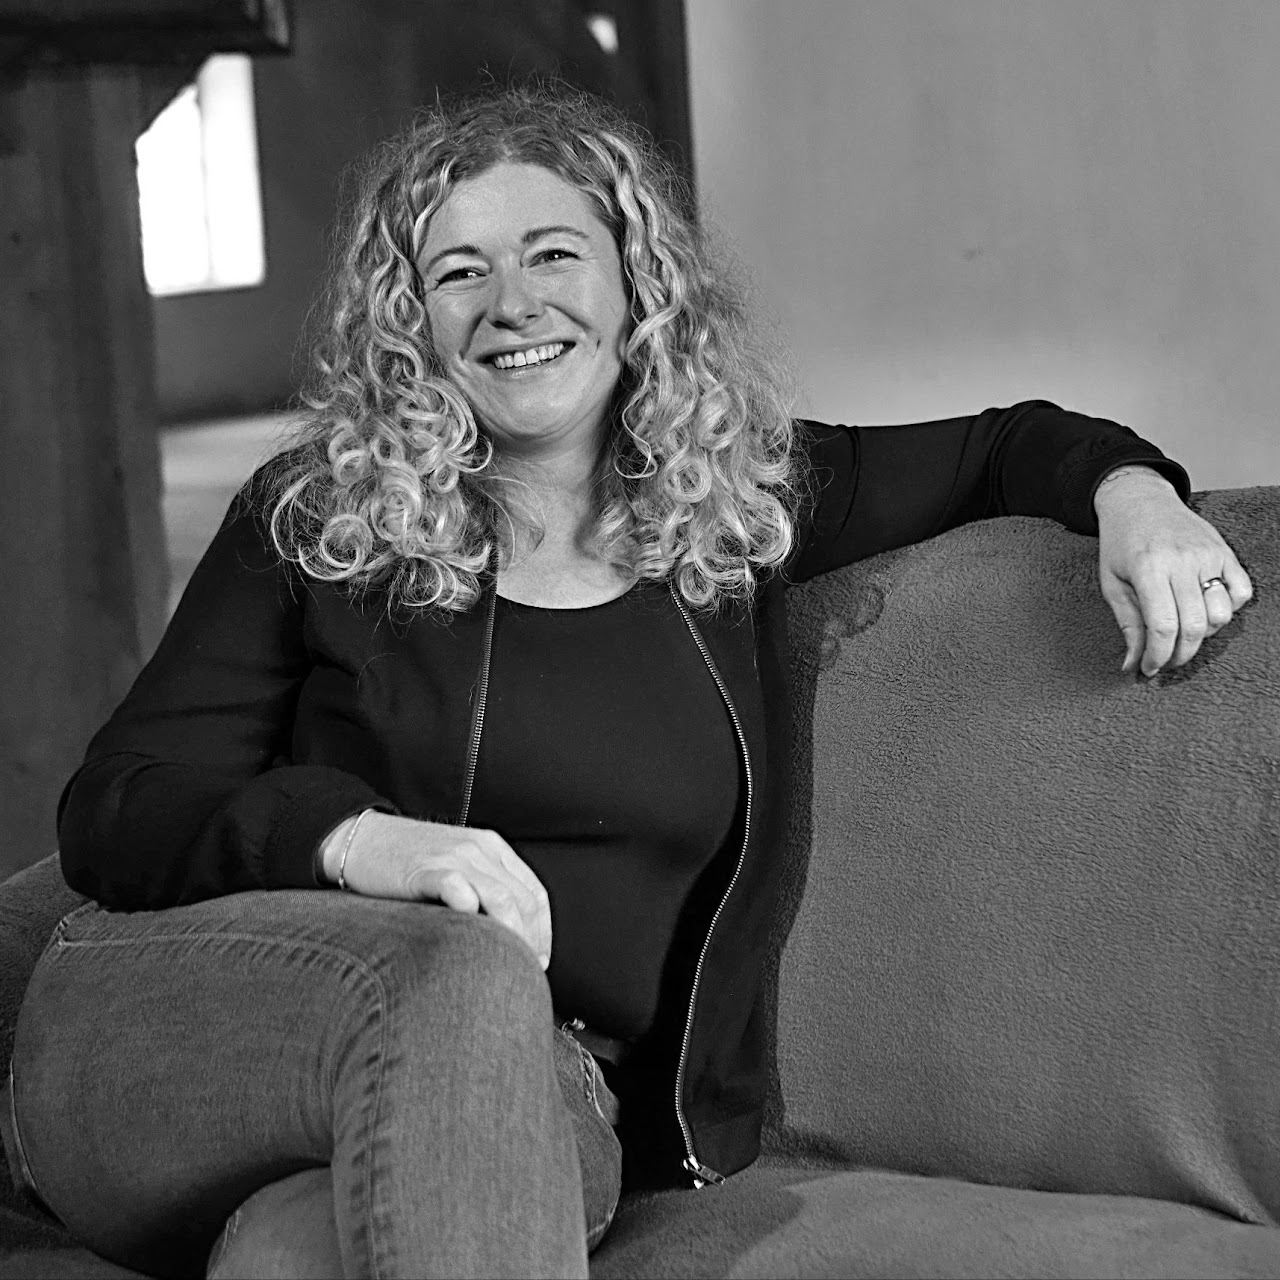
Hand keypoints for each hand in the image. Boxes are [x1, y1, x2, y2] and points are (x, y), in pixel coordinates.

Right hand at [321, 812, 551, 968]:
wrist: (361, 839)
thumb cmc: (407, 860)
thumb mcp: (457, 864)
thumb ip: (483, 887)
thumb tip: (509, 935)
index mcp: (492, 848)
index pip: (534, 892)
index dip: (543, 930)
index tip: (540, 958)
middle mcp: (478, 849)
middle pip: (522, 900)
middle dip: (531, 941)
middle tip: (528, 970)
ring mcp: (453, 857)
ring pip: (500, 898)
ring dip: (511, 937)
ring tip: (507, 964)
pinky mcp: (425, 869)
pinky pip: (458, 889)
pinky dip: (471, 913)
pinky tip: (470, 935)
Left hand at [1094, 466, 1252, 676]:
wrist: (1139, 502)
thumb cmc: (1121, 545)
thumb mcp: (1112, 584)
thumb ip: (1127, 625)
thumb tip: (1131, 665)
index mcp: (1149, 569)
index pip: (1163, 626)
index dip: (1158, 656)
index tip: (1150, 669)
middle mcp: (1182, 561)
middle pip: (1194, 626)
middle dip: (1180, 654)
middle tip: (1166, 661)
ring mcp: (1208, 555)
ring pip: (1221, 614)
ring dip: (1204, 634)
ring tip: (1182, 632)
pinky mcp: (1225, 552)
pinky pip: (1241, 593)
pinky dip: (1227, 611)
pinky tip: (1204, 610)